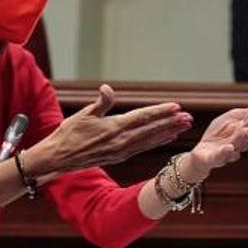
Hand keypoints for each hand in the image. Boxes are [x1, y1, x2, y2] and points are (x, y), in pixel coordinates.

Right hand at [26, 84, 192, 175]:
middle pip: (151, 130)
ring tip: (183, 127)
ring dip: (167, 133)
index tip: (176, 107)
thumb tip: (107, 89)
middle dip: (171, 123)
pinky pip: (143, 147)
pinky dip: (156, 141)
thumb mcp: (83, 115)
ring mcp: (121, 150)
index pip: (143, 118)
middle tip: (188, 118)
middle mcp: (121, 141)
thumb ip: (100, 102)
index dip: (160, 112)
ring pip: (149, 140)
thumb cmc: (68, 134)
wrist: (59, 158)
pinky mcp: (119, 156)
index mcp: (114, 128)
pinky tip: (166, 137)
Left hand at [186, 102, 247, 176]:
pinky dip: (225, 153)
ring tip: (245, 130)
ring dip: (241, 138)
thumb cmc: (219, 134)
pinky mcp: (214, 159)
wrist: (201, 154)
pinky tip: (229, 147)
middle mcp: (237, 144)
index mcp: (242, 133)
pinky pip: (221, 157)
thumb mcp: (233, 118)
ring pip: (236, 146)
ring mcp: (227, 153)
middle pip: (245, 135)